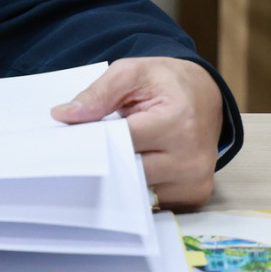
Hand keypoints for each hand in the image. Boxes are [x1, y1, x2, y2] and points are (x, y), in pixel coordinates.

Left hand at [50, 57, 223, 208]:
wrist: (207, 96)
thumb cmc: (167, 83)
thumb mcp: (132, 73)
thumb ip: (97, 94)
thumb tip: (63, 116)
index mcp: (178, 122)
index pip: (123, 142)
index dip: (94, 138)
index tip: (72, 138)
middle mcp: (191, 157)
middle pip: (128, 170)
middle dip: (105, 159)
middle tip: (86, 148)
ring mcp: (195, 181)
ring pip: (137, 189)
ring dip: (120, 174)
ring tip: (114, 153)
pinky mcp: (195, 196)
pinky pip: (153, 199)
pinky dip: (137, 185)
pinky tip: (132, 166)